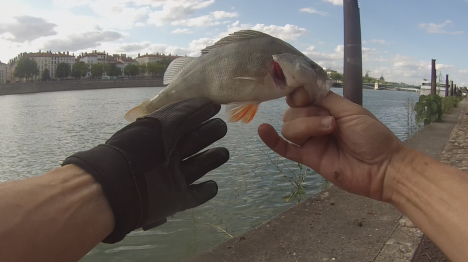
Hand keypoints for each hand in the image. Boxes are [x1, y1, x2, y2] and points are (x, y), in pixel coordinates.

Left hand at [62, 98, 228, 242]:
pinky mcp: (176, 199)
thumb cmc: (141, 148)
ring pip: (197, 167)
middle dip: (207, 134)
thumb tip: (207, 101)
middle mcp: (168, 156)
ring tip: (224, 153)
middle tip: (222, 127)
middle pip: (192, 143)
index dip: (200, 115)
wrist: (121, 186)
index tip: (215, 107)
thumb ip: (186, 112)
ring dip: (210, 160)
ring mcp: (172, 178)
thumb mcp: (164, 123)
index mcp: (162, 137)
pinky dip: (204, 192)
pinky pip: (194, 196)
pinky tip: (213, 185)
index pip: (186, 123)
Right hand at [258, 88, 406, 200]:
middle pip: (292, 113)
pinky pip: (285, 149)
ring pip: (289, 128)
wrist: (383, 167)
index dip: (299, 95)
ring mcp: (311, 141)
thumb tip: (303, 90)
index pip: (301, 97)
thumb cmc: (372, 136)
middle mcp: (315, 123)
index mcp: (326, 109)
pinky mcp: (308, 158)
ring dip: (306, 127)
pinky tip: (263, 130)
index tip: (304, 96)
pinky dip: (272, 140)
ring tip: (329, 132)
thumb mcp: (351, 110)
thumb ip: (326, 100)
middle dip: (309, 115)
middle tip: (332, 123)